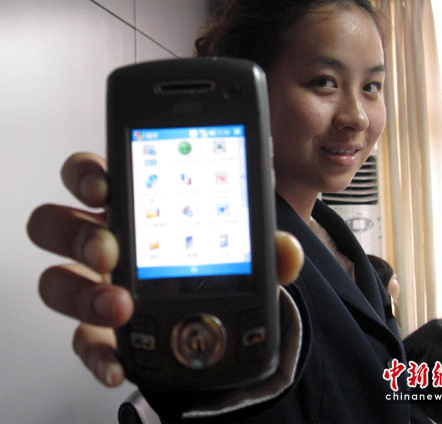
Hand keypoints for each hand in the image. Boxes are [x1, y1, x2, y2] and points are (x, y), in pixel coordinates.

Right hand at [27, 152, 302, 386]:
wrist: (218, 321)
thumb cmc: (218, 266)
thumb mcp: (246, 250)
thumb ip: (266, 247)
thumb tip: (288, 251)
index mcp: (135, 208)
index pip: (92, 177)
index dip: (85, 175)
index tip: (104, 185)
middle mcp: (106, 242)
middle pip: (57, 225)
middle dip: (76, 233)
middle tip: (111, 249)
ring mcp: (97, 287)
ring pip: (56, 281)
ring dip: (80, 293)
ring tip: (121, 304)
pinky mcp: (100, 332)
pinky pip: (81, 342)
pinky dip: (97, 354)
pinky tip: (119, 362)